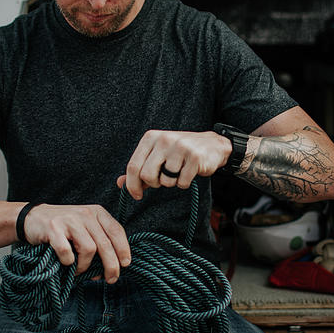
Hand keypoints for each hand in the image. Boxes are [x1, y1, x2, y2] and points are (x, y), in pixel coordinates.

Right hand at [22, 203, 130, 282]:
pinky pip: (67, 252)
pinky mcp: (53, 228)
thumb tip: (108, 270)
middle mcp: (85, 213)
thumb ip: (99, 242)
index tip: (126, 264)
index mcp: (97, 212)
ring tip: (79, 270)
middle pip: (105, 244)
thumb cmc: (63, 228)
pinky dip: (68, 262)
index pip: (116, 231)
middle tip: (111, 279)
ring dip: (85, 266)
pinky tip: (66, 263)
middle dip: (111, 265)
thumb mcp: (85, 228)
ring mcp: (69, 220)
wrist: (32, 218)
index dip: (123, 249)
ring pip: (89, 249)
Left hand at [116, 130, 231, 199]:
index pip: (133, 166)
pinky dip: (184, 183)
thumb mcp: (157, 155)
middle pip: (147, 175)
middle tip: (162, 180)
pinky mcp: (195, 158)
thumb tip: (120, 184)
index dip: (132, 185)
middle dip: (154, 184)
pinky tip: (189, 173)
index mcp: (151, 138)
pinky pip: (181, 183)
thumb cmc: (180, 152)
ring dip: (171, 183)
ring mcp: (180, 148)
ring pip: (165, 181)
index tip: (136, 195)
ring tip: (178, 172)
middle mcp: (164, 140)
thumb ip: (139, 169)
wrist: (213, 145)